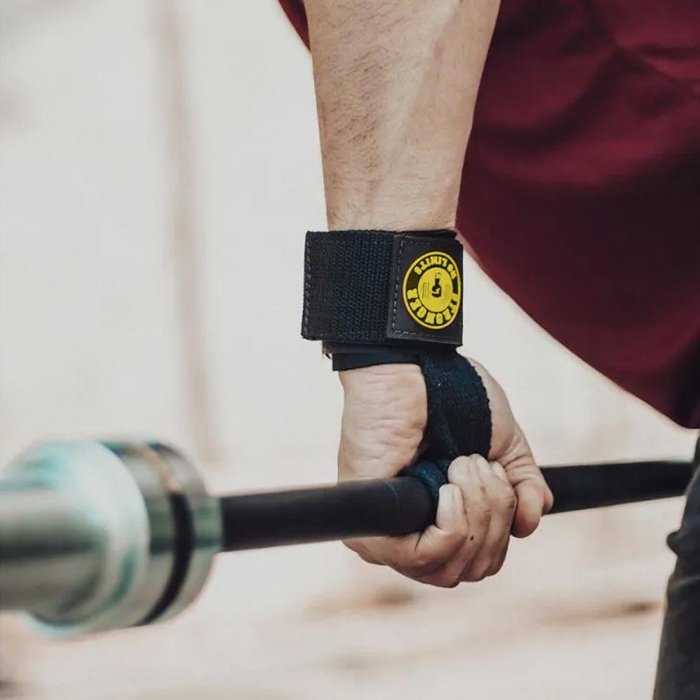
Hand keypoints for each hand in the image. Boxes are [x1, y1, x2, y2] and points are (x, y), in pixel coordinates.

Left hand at [338, 361, 552, 586]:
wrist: (416, 370)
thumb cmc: (454, 398)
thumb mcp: (504, 448)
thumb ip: (523, 489)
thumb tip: (530, 526)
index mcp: (442, 520)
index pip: (484, 562)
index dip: (505, 527)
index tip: (499, 474)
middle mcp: (416, 534)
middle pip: (474, 570)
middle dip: (494, 515)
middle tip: (478, 463)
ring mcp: (392, 536)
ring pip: (452, 569)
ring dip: (474, 513)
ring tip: (462, 464)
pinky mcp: (373, 531)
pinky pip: (424, 557)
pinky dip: (451, 525)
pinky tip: (448, 487)